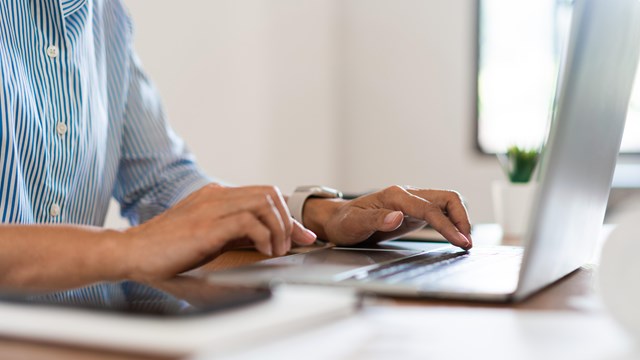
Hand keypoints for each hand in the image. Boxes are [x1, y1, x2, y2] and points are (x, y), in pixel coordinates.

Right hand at [121, 184, 316, 281]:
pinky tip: (264, 251)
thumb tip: (265, 241)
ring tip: (277, 250)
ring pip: (264, 202)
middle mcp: (216, 196)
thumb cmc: (165, 249)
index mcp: (215, 196)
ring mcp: (211, 208)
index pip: (263, 194)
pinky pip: (249, 222)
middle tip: (288, 245)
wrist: (129, 252)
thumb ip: (233, 232)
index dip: (287, 215)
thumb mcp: (206, 236)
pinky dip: (265, 236)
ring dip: (279, 228)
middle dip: (287, 220)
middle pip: (269, 193)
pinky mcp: (207, 226)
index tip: (302, 236)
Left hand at [307, 185, 471, 248]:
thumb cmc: (344, 222)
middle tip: (466, 243)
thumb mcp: (354, 224)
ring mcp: (412, 202)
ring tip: (464, 241)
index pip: (430, 209)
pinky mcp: (413, 211)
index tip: (460, 241)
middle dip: (462, 218)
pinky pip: (439, 212)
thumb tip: (397, 217)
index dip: (448, 225)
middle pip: (447, 198)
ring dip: (460, 219)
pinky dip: (451, 222)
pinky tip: (454, 236)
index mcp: (395, 196)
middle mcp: (407, 195)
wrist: (338, 220)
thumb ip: (376, 219)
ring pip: (447, 203)